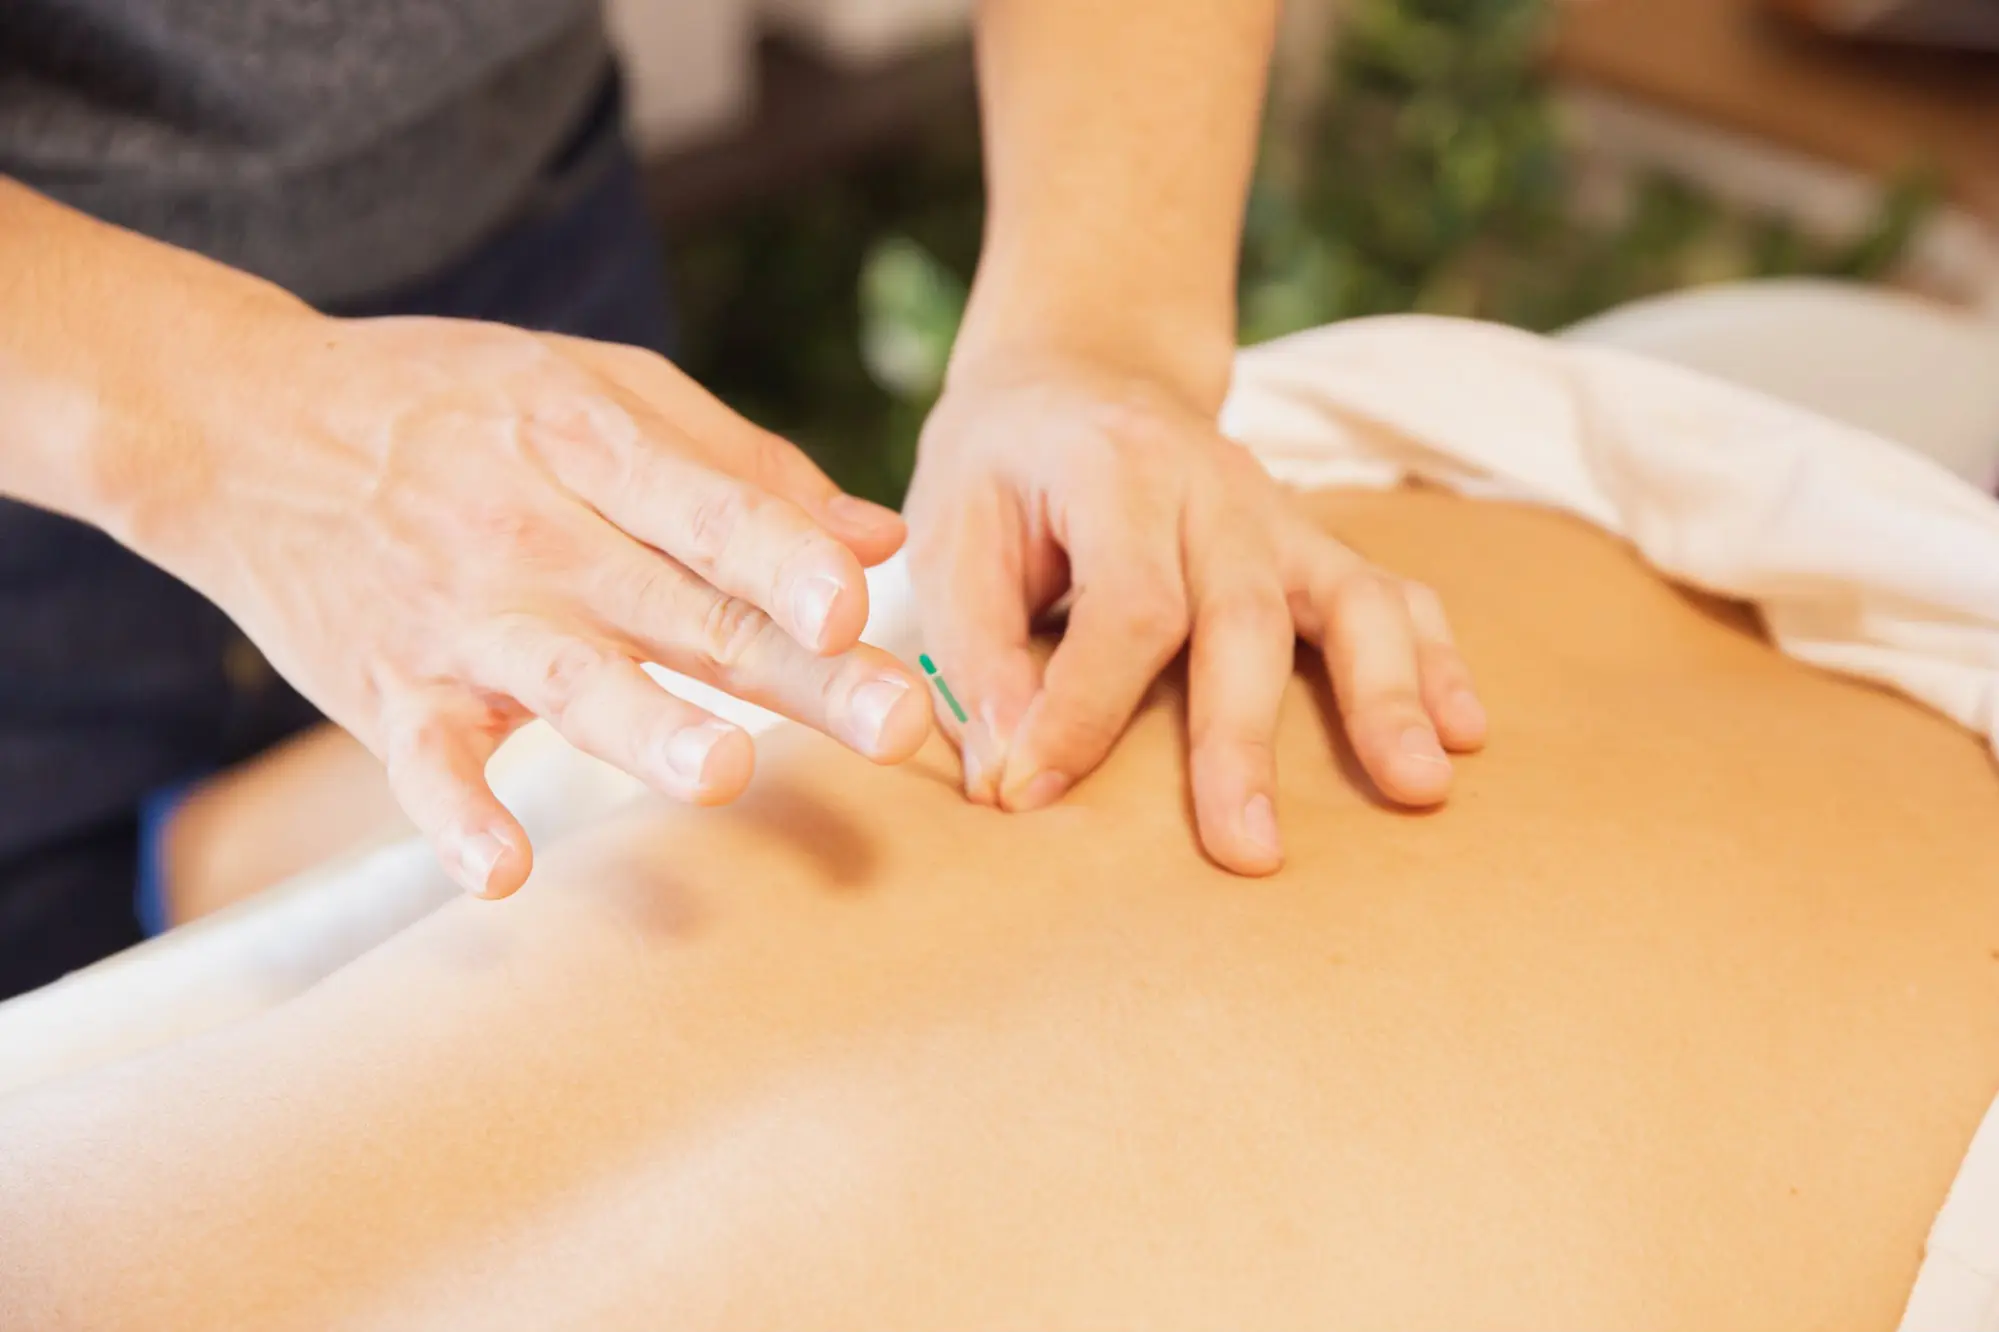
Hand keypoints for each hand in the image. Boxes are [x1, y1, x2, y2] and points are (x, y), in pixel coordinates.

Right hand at [129, 311, 932, 896]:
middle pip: (684, 609)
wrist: (241, 422)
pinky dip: (454, 817)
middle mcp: (535, 531)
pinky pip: (425, 762)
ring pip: (568, 677)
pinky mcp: (389, 690)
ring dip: (645, 727)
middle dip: (794, 669)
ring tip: (723, 772)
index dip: (787, 557)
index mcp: (592, 444)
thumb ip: (740, 466)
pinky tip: (500, 872)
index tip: (860, 602)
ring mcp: (460, 616)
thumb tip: (879, 538)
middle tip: (896, 722)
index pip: (711, 509)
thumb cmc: (455, 404)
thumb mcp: (594, 390)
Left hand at [904, 354, 1486, 874]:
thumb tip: (1007, 772)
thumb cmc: (1003, 466)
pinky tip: (1464, 730)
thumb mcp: (951, 530)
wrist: (1078, 371)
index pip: (1124, 604)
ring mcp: (1280, 514)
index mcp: (1116, 470)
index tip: (1031, 793)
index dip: (1083, 709)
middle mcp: (1215, 487)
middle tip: (1248, 852)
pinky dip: (1435, 659)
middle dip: (1243, 740)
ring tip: (1419, 788)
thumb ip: (974, 651)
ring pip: (1352, 599)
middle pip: (1244, 616)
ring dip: (1387, 697)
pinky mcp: (1313, 543)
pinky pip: (1394, 593)